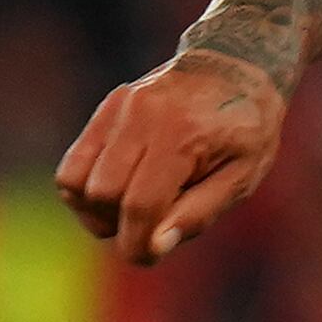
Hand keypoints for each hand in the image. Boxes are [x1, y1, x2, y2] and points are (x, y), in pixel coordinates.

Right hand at [56, 48, 286, 264]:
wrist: (237, 64)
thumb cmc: (247, 128)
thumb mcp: (243, 175)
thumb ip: (198, 213)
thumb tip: (154, 247)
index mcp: (182, 137)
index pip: (140, 205)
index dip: (136, 243)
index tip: (145, 257)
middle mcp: (143, 118)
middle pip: (102, 193)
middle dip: (117, 226)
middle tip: (146, 228)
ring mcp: (120, 109)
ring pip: (76, 179)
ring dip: (94, 210)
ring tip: (128, 211)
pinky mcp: (109, 108)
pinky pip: (74, 161)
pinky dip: (85, 188)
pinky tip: (118, 190)